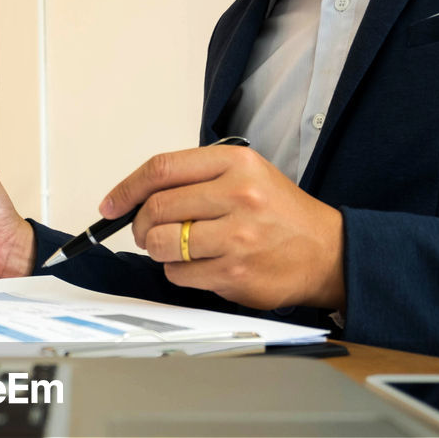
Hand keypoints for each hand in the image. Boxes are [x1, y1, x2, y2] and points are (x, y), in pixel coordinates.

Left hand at [101, 146, 345, 310]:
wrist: (326, 252)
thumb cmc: (282, 216)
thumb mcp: (248, 176)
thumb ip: (198, 179)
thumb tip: (139, 196)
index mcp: (236, 163)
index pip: (162, 169)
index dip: (127, 188)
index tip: (112, 205)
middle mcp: (236, 195)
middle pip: (157, 209)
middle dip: (141, 226)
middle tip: (147, 234)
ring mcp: (236, 236)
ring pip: (163, 244)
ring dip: (160, 251)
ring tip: (179, 250)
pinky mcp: (234, 272)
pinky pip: (179, 274)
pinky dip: (180, 273)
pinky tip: (202, 266)